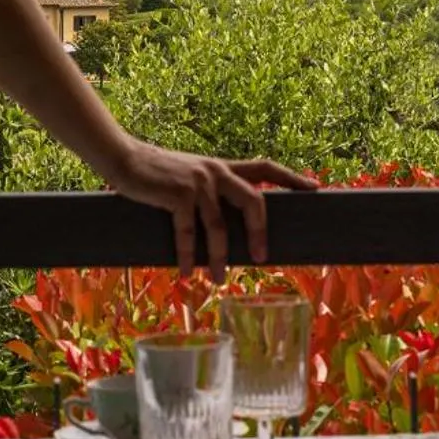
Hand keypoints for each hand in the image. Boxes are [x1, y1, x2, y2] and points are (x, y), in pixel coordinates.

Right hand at [100, 139, 317, 278]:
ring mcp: (198, 183)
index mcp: (222, 168)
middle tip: (262, 258)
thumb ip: (210, 194)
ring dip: (218, 257)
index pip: (265, 167)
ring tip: (217, 279)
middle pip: (254, 199)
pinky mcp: (178, 194)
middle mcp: (216, 172)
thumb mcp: (189, 178)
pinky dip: (188, 255)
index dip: (291, 178)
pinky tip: (187, 272)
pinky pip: (189, 232)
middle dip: (260, 231)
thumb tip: (224, 231)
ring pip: (219, 226)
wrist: (124, 159)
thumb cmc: (156, 175)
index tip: (315, 188)